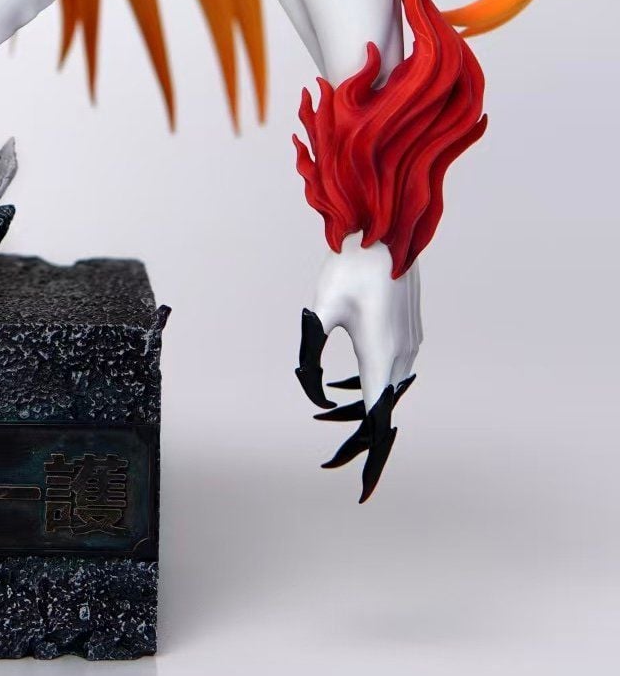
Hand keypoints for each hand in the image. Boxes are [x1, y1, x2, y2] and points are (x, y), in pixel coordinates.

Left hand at [295, 236, 421, 500]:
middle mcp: (402, 356)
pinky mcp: (410, 333)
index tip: (361, 487)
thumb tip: (314, 389)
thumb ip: (311, 351)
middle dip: (357, 431)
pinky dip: (372, 384)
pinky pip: (392, 372)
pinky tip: (347, 384)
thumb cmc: (350, 269)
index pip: (376, 420)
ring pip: (387, 389)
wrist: (386, 234)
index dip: (367, 456)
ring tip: (333, 410)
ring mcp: (410, 344)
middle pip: (381, 409)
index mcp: (381, 356)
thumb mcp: (319, 310)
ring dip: (363, 405)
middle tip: (333, 450)